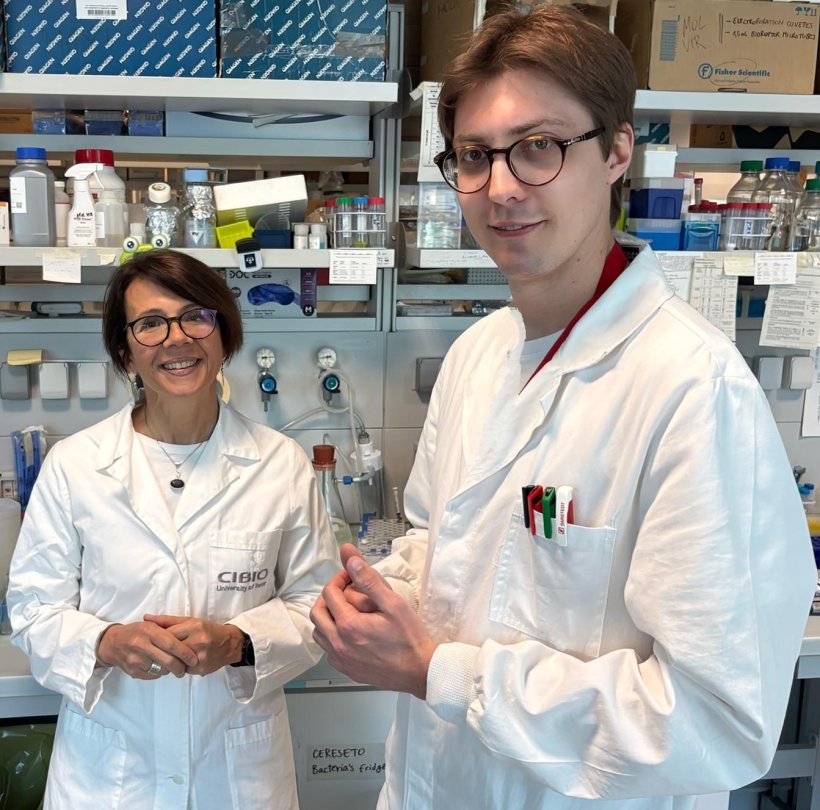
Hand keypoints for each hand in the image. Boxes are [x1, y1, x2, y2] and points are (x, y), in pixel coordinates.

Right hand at [96, 621, 198, 679]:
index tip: (194, 658)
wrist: (112, 643)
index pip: (171, 644)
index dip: (185, 652)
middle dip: (180, 667)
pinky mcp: (132, 671)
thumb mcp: (151, 625)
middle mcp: (141, 645)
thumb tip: (188, 641)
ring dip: (170, 670)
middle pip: (167, 660)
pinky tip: (159, 667)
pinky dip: (159, 673)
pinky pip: (152, 676)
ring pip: (161, 670)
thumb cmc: (137, 632)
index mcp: (148, 631)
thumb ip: (168, 630)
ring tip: (172, 666)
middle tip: (186, 669)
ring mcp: (135, 659)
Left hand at [144, 614, 243, 675]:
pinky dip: (178, 667)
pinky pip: (182, 669)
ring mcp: (199, 656)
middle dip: (161, 651)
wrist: (230, 644)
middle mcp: (198, 641)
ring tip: (165, 658)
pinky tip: (178, 663)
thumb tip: (146, 618)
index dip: (158, 639)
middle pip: (170, 649)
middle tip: (155, 651)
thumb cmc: (208, 630)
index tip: (152, 641)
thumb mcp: (190, 621)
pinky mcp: (200, 669)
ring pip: (174, 661)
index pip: (168, 634)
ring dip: (169, 660)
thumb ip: (167, 620)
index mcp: (194, 626)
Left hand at [310, 545, 436, 698]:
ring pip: (319, 632)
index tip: (351, 575)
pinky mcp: (347, 670)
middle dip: (329, 596)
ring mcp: (341, 660)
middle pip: (318, 612)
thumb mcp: (393, 603)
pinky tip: (349, 631)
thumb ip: (369, 580)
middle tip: (346, 589)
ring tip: (346, 609)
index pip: (329, 593)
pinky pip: (328, 649)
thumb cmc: (410, 638)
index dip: (339, 578)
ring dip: (328, 616)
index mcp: (348, 626)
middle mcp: (339, 644)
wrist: (420, 672)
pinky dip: (332, 636)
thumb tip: (350, 559)